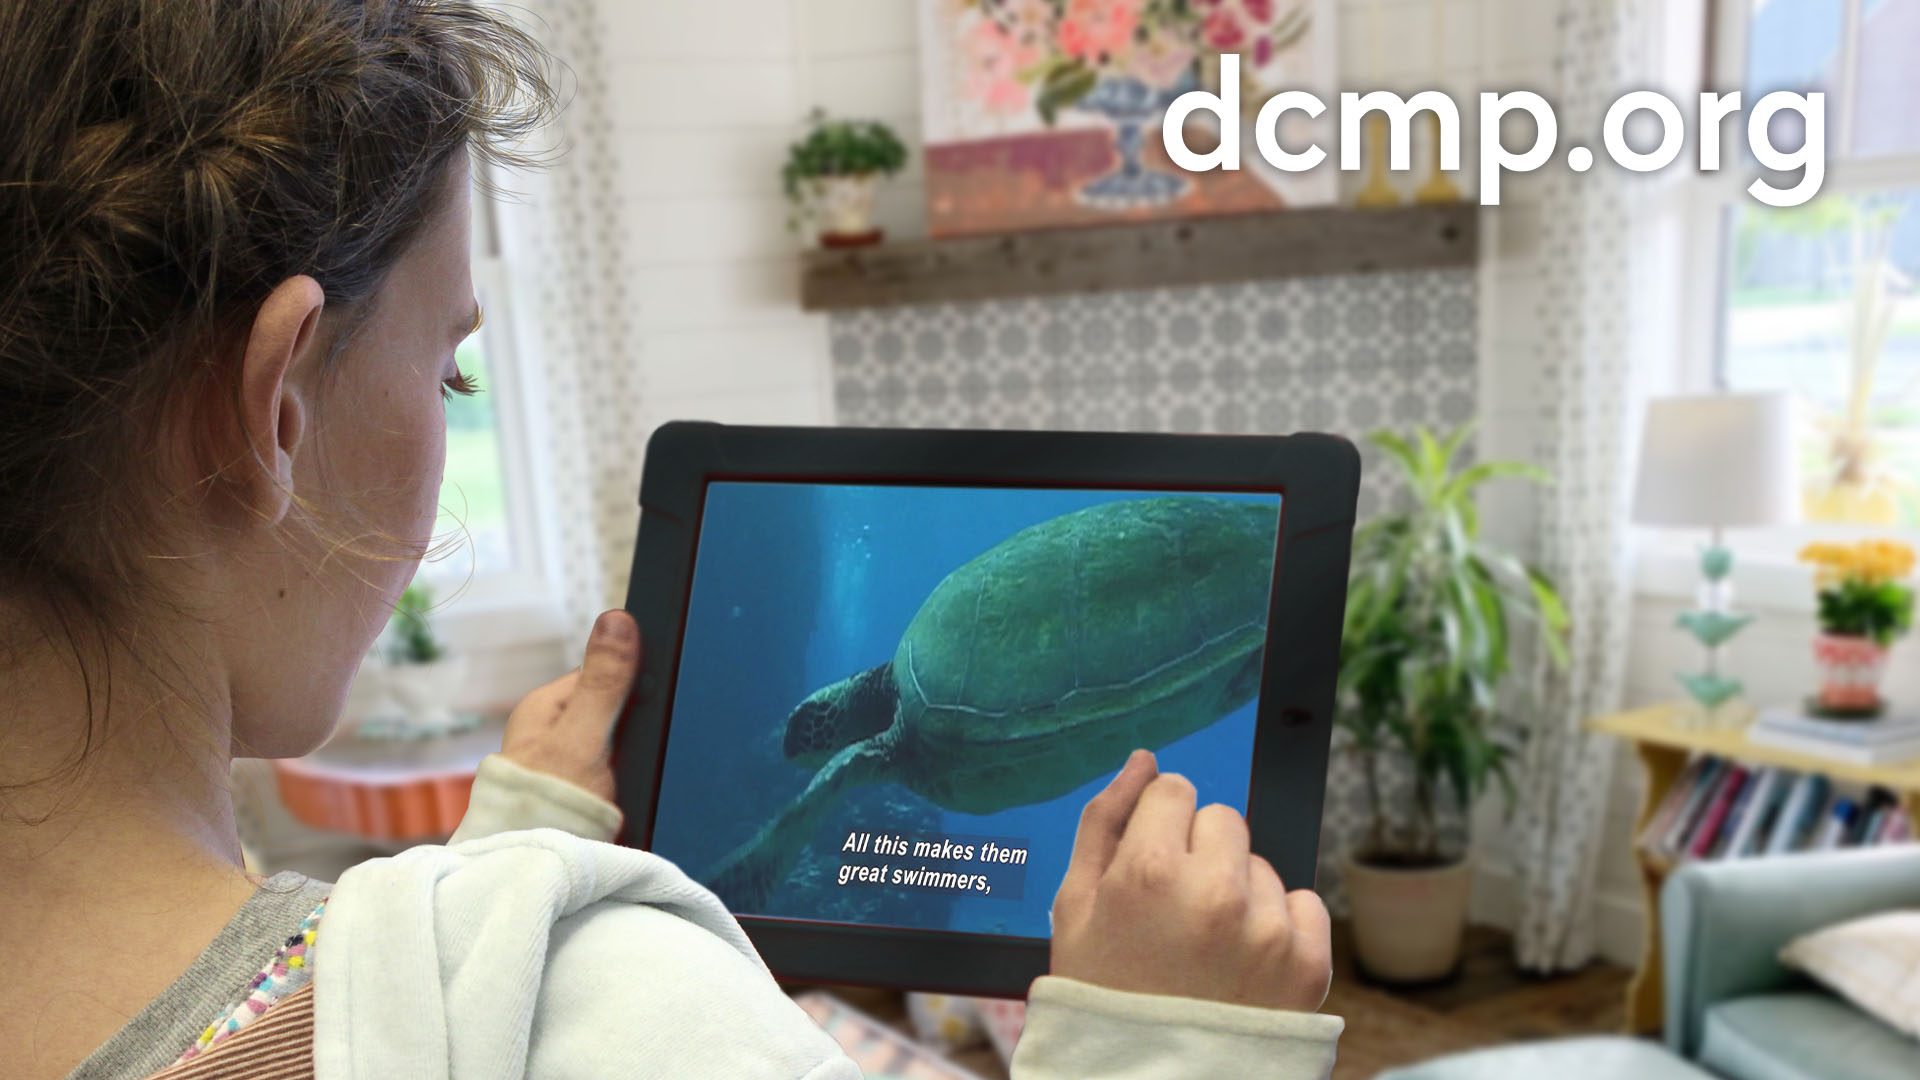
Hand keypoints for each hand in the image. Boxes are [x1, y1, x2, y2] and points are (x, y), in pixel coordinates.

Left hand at [498, 609, 639, 803]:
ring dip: (630, 755)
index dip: (631, 686)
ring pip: (614, 741)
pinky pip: (613, 770)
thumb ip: (604, 682)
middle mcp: (549, 731)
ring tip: (631, 775)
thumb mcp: (583, 738)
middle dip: (632, 724)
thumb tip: (617, 618)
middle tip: (638, 749)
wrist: (533, 870)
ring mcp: (562, 762)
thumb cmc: (548, 807)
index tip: (648, 706)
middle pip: (611, 708)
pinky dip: (626, 778)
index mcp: (544, 707)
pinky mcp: (576, 790)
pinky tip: (630, 792)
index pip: (601, 673)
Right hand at [1049, 749, 1331, 1012]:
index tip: (1151, 867)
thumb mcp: (1074, 909)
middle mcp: (1213, 892)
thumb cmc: (1101, 996)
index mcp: (1147, 872)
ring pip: (1261, 864)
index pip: (1174, 791)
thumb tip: (1142, 761)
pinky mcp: (1307, 964)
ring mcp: (1266, 929)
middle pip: (1221, 820)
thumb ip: (1104, 821)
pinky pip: (1305, 903)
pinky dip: (1280, 926)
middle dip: (1198, 853)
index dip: (1158, 826)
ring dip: (1239, 892)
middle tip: (1175, 913)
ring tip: (1207, 949)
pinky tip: (1243, 963)